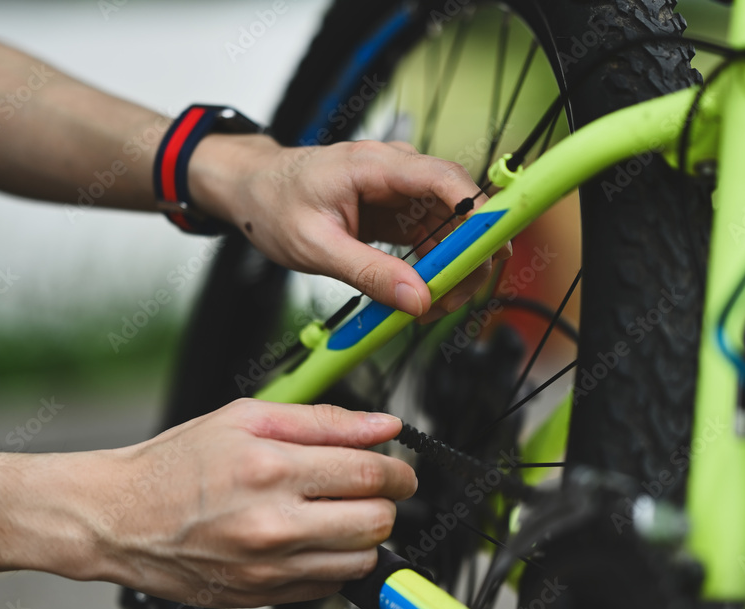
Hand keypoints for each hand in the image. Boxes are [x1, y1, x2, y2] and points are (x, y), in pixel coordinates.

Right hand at [100, 399, 415, 607]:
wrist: (119, 519)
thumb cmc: (175, 464)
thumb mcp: (246, 418)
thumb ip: (323, 420)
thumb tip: (382, 425)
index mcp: (270, 470)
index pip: (368, 473)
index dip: (399, 469)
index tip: (401, 468)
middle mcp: (273, 525)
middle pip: (376, 521)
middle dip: (386, 500)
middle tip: (370, 487)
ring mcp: (268, 568)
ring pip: (361, 560)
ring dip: (364, 535)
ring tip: (338, 512)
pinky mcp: (262, 596)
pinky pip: (330, 586)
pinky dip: (335, 561)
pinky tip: (311, 537)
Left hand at [188, 135, 509, 320]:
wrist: (253, 189)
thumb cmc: (274, 203)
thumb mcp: (315, 247)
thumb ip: (367, 273)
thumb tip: (416, 299)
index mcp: (375, 166)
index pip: (445, 179)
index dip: (478, 213)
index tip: (491, 251)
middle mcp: (397, 172)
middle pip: (460, 207)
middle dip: (468, 255)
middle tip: (456, 299)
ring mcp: (401, 191)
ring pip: (452, 228)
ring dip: (453, 268)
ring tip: (435, 307)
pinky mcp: (399, 211)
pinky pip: (433, 238)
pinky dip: (435, 268)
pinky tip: (423, 294)